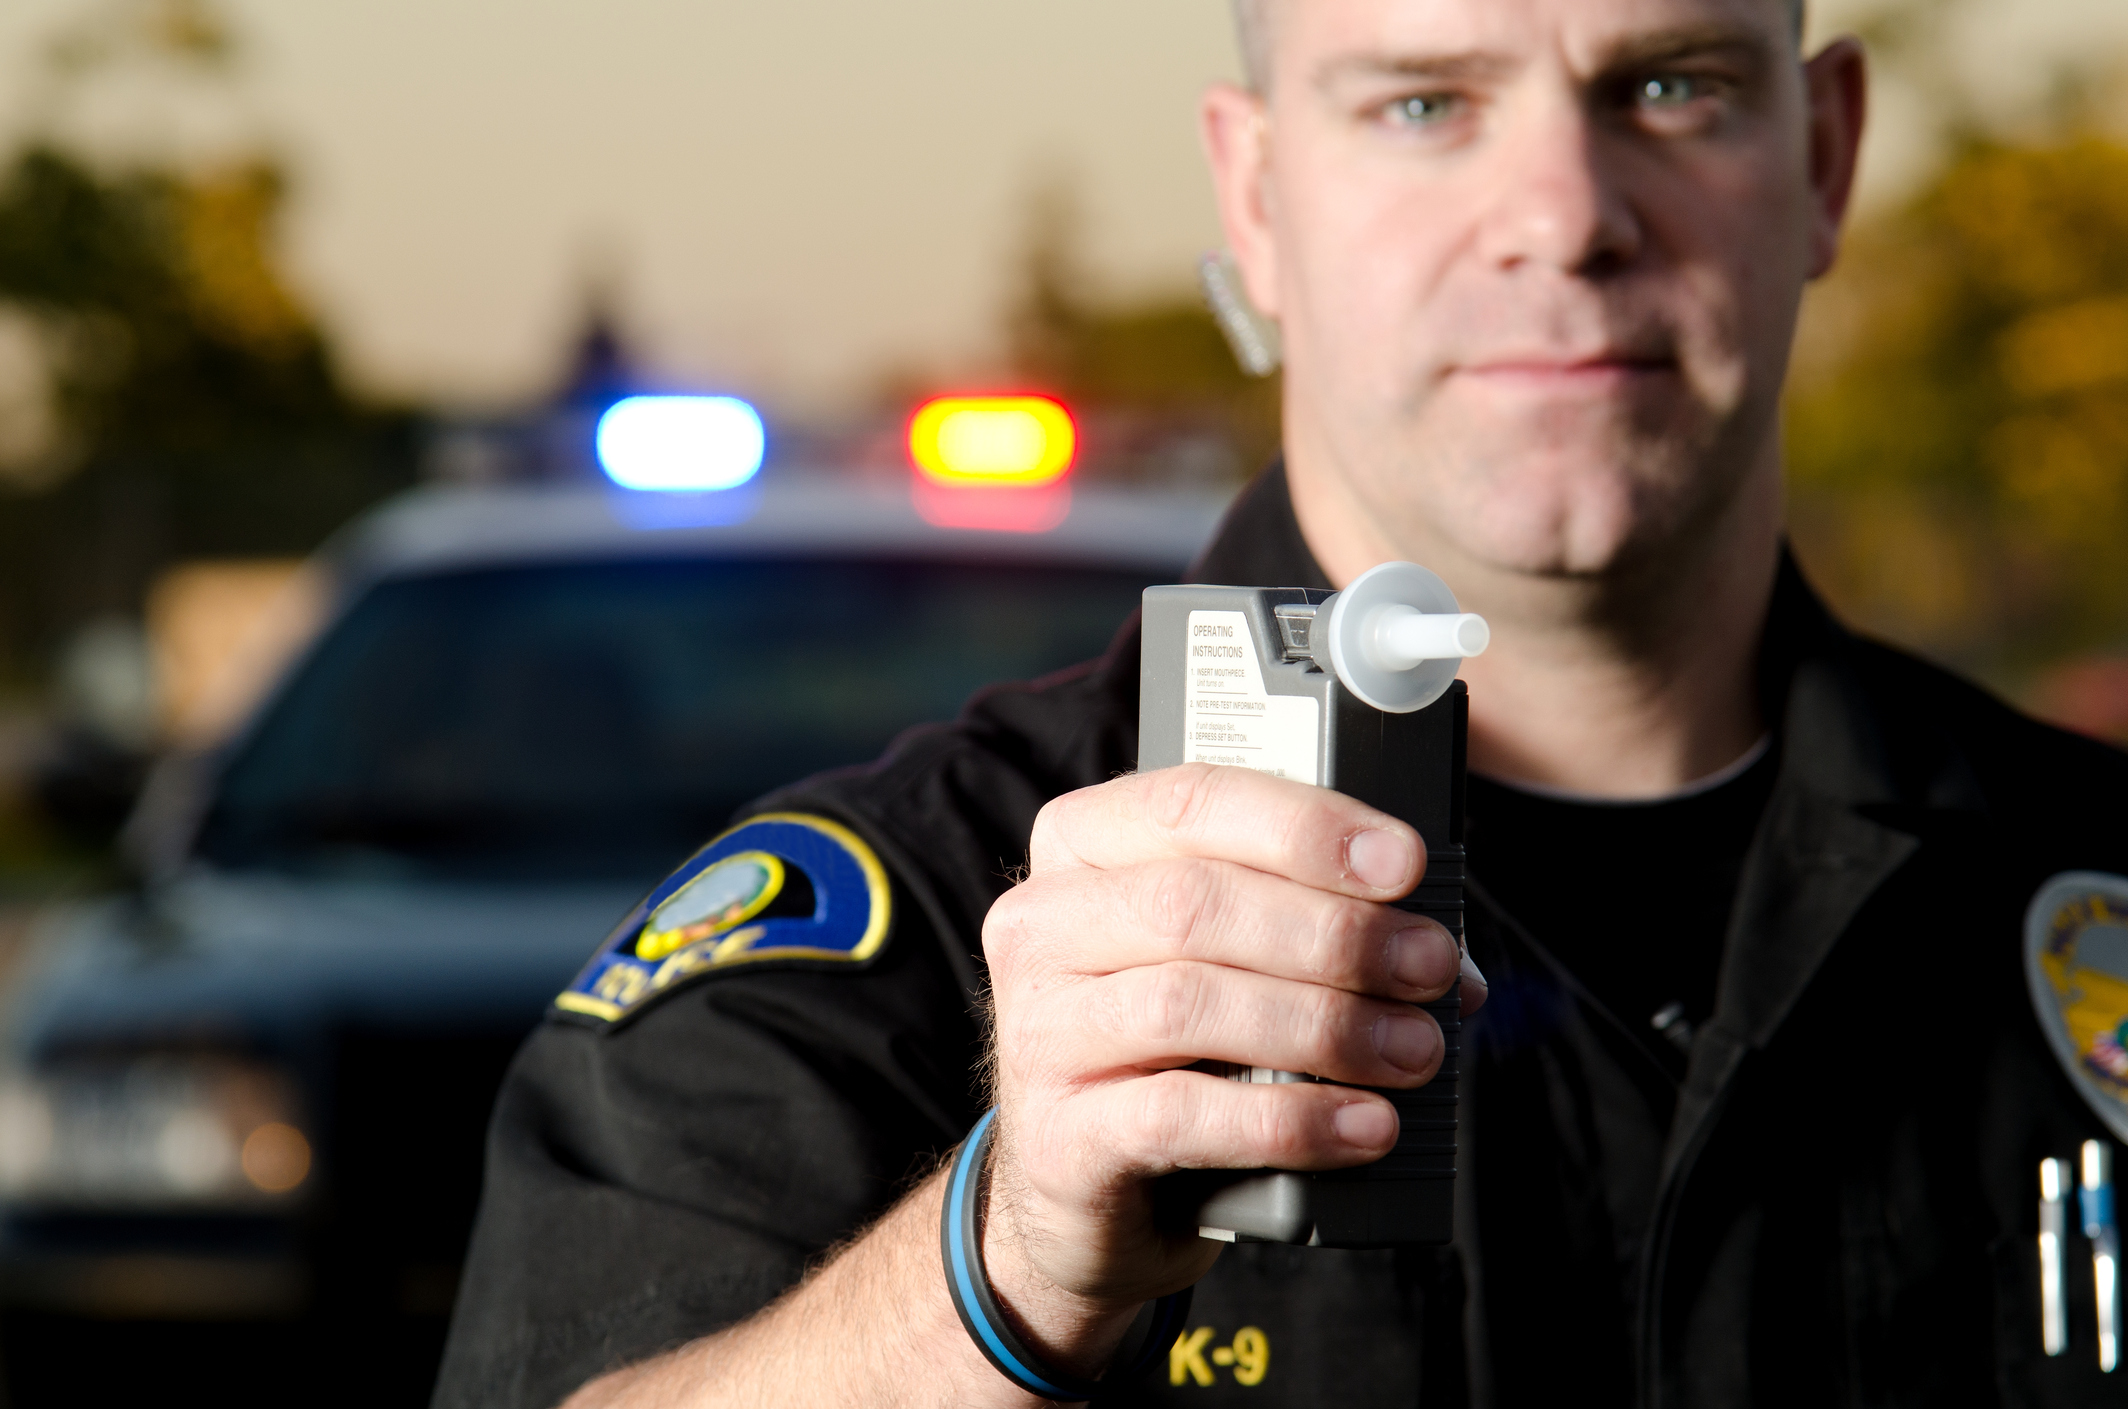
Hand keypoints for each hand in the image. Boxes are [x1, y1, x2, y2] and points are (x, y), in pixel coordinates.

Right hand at [976, 763, 1480, 1371]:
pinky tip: (1363, 1125)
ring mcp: (1037, 1032)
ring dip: (1325, 1025)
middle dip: (1334, 933)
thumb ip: (1316, 929)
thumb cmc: (1170, 1048)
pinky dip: (1291, 1120)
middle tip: (1429, 965)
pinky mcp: (1058, 1137)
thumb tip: (1452, 962)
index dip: (1305, 826)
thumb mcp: (1226, 962)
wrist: (1081, 1193)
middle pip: (1193, 903)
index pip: (1190, 802)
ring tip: (1414, 1049)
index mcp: (1083, 847)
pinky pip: (1180, 1117)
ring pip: (1188, 1004)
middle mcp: (1042, 926)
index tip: (1403, 862)